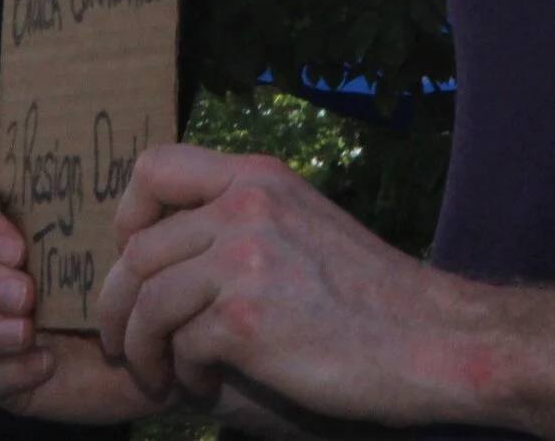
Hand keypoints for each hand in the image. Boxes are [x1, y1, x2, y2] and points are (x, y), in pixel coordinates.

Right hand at [0, 182, 172, 424]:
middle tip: (26, 293)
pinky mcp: (1, 376)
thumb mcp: (129, 236)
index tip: (16, 246)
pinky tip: (44, 364)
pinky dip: (8, 370)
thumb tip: (123, 167)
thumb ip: (117, 201)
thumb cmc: (138, 283)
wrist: (161, 351)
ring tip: (27, 331)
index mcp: (9, 230)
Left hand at [97, 146, 492, 427]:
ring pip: (147, 300)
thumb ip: (244, 217)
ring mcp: (245, 262)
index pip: (154, 168)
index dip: (127, 215)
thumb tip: (171, 247)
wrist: (437, 343)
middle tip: (121, 337)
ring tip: (157, 371)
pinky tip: (205, 385)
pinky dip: (183, 373)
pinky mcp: (247, 322)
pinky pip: (181, 346)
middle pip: (138, 250)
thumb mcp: (304, 222)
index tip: (131, 257)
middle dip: (117, 301)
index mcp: (257, 177)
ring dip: (140, 345)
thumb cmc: (373, 295)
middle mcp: (245, 207)